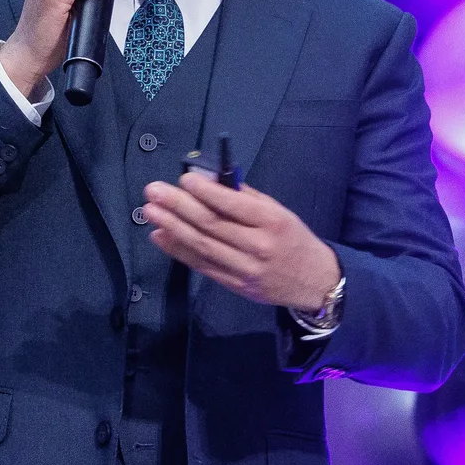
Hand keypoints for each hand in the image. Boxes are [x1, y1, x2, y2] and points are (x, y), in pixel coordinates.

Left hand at [141, 170, 341, 312]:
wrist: (314, 281)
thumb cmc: (293, 239)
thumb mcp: (278, 211)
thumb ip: (244, 197)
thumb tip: (208, 180)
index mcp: (272, 222)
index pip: (233, 205)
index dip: (205, 192)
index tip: (183, 179)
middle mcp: (258, 246)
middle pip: (211, 225)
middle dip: (178, 206)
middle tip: (153, 192)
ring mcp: (244, 269)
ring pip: (202, 246)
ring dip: (172, 227)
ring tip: (150, 211)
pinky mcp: (234, 285)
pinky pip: (201, 265)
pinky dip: (178, 250)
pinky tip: (160, 235)